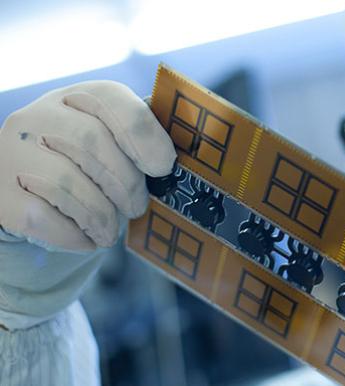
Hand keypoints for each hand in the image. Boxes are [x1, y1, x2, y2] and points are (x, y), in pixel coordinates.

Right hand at [0, 81, 174, 250]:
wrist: (29, 195)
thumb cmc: (87, 168)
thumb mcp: (113, 143)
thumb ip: (141, 141)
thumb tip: (184, 158)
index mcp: (77, 98)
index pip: (112, 99)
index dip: (144, 135)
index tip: (164, 167)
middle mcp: (38, 116)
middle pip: (92, 143)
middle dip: (126, 184)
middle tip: (137, 207)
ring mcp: (13, 152)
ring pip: (67, 183)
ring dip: (102, 214)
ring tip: (112, 227)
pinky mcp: (2, 194)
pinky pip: (43, 216)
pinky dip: (75, 234)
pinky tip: (86, 236)